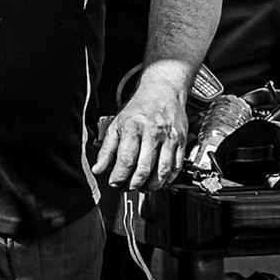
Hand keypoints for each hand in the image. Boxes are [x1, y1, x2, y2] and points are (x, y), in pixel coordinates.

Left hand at [95, 66, 189, 188]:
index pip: (126, 159)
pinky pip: (176, 167)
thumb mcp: (117, 125)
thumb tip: (98, 169)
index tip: (114, 182)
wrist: (163, 91)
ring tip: (143, 187)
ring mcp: (169, 138)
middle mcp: (153, 134)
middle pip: (144, 168)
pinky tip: (159, 181)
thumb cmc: (140, 108)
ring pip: (162, 171)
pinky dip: (167, 179)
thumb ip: (107, 149)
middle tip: (128, 187)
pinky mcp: (181, 142)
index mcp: (134, 128)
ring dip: (152, 185)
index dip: (119, 176)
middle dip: (134, 183)